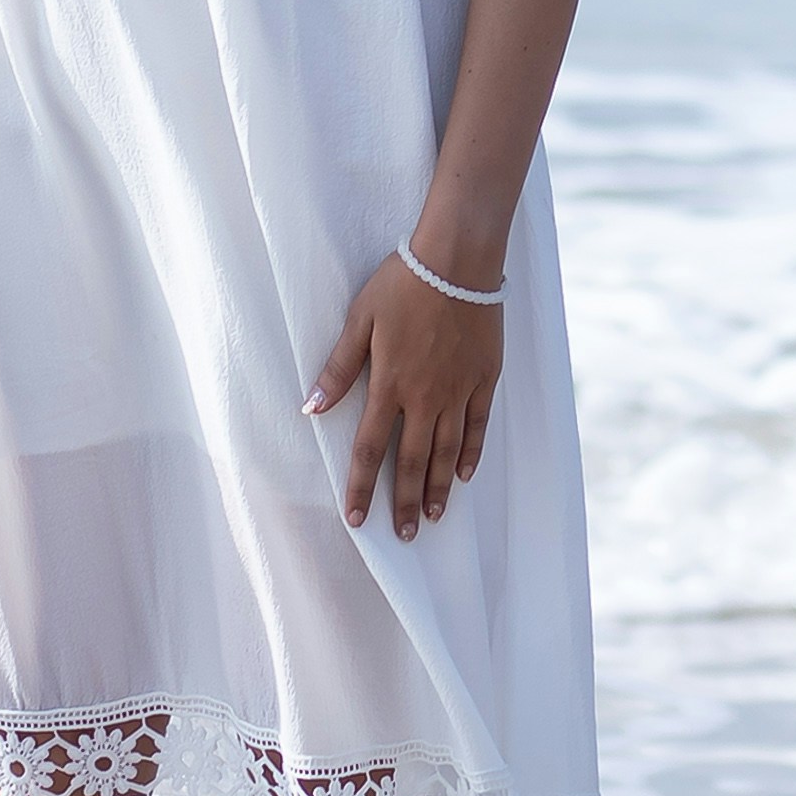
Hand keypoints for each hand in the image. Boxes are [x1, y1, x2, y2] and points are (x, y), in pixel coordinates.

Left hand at [305, 254, 504, 535]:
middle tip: (404, 535)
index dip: (361, 487)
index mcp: (390, 384)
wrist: (459, 259)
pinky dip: (471, 453)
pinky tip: (464, 474)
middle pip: (412, 461)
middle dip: (405, 502)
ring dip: (438, 488)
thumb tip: (311, 408)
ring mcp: (458, 389)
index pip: (369, 449)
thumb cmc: (404, 283)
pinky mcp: (484, 377)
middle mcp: (425, 396)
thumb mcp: (361, 319)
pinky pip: (478, 425)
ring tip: (433, 517)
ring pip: (447, 451)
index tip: (357, 519)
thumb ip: (338, 367)